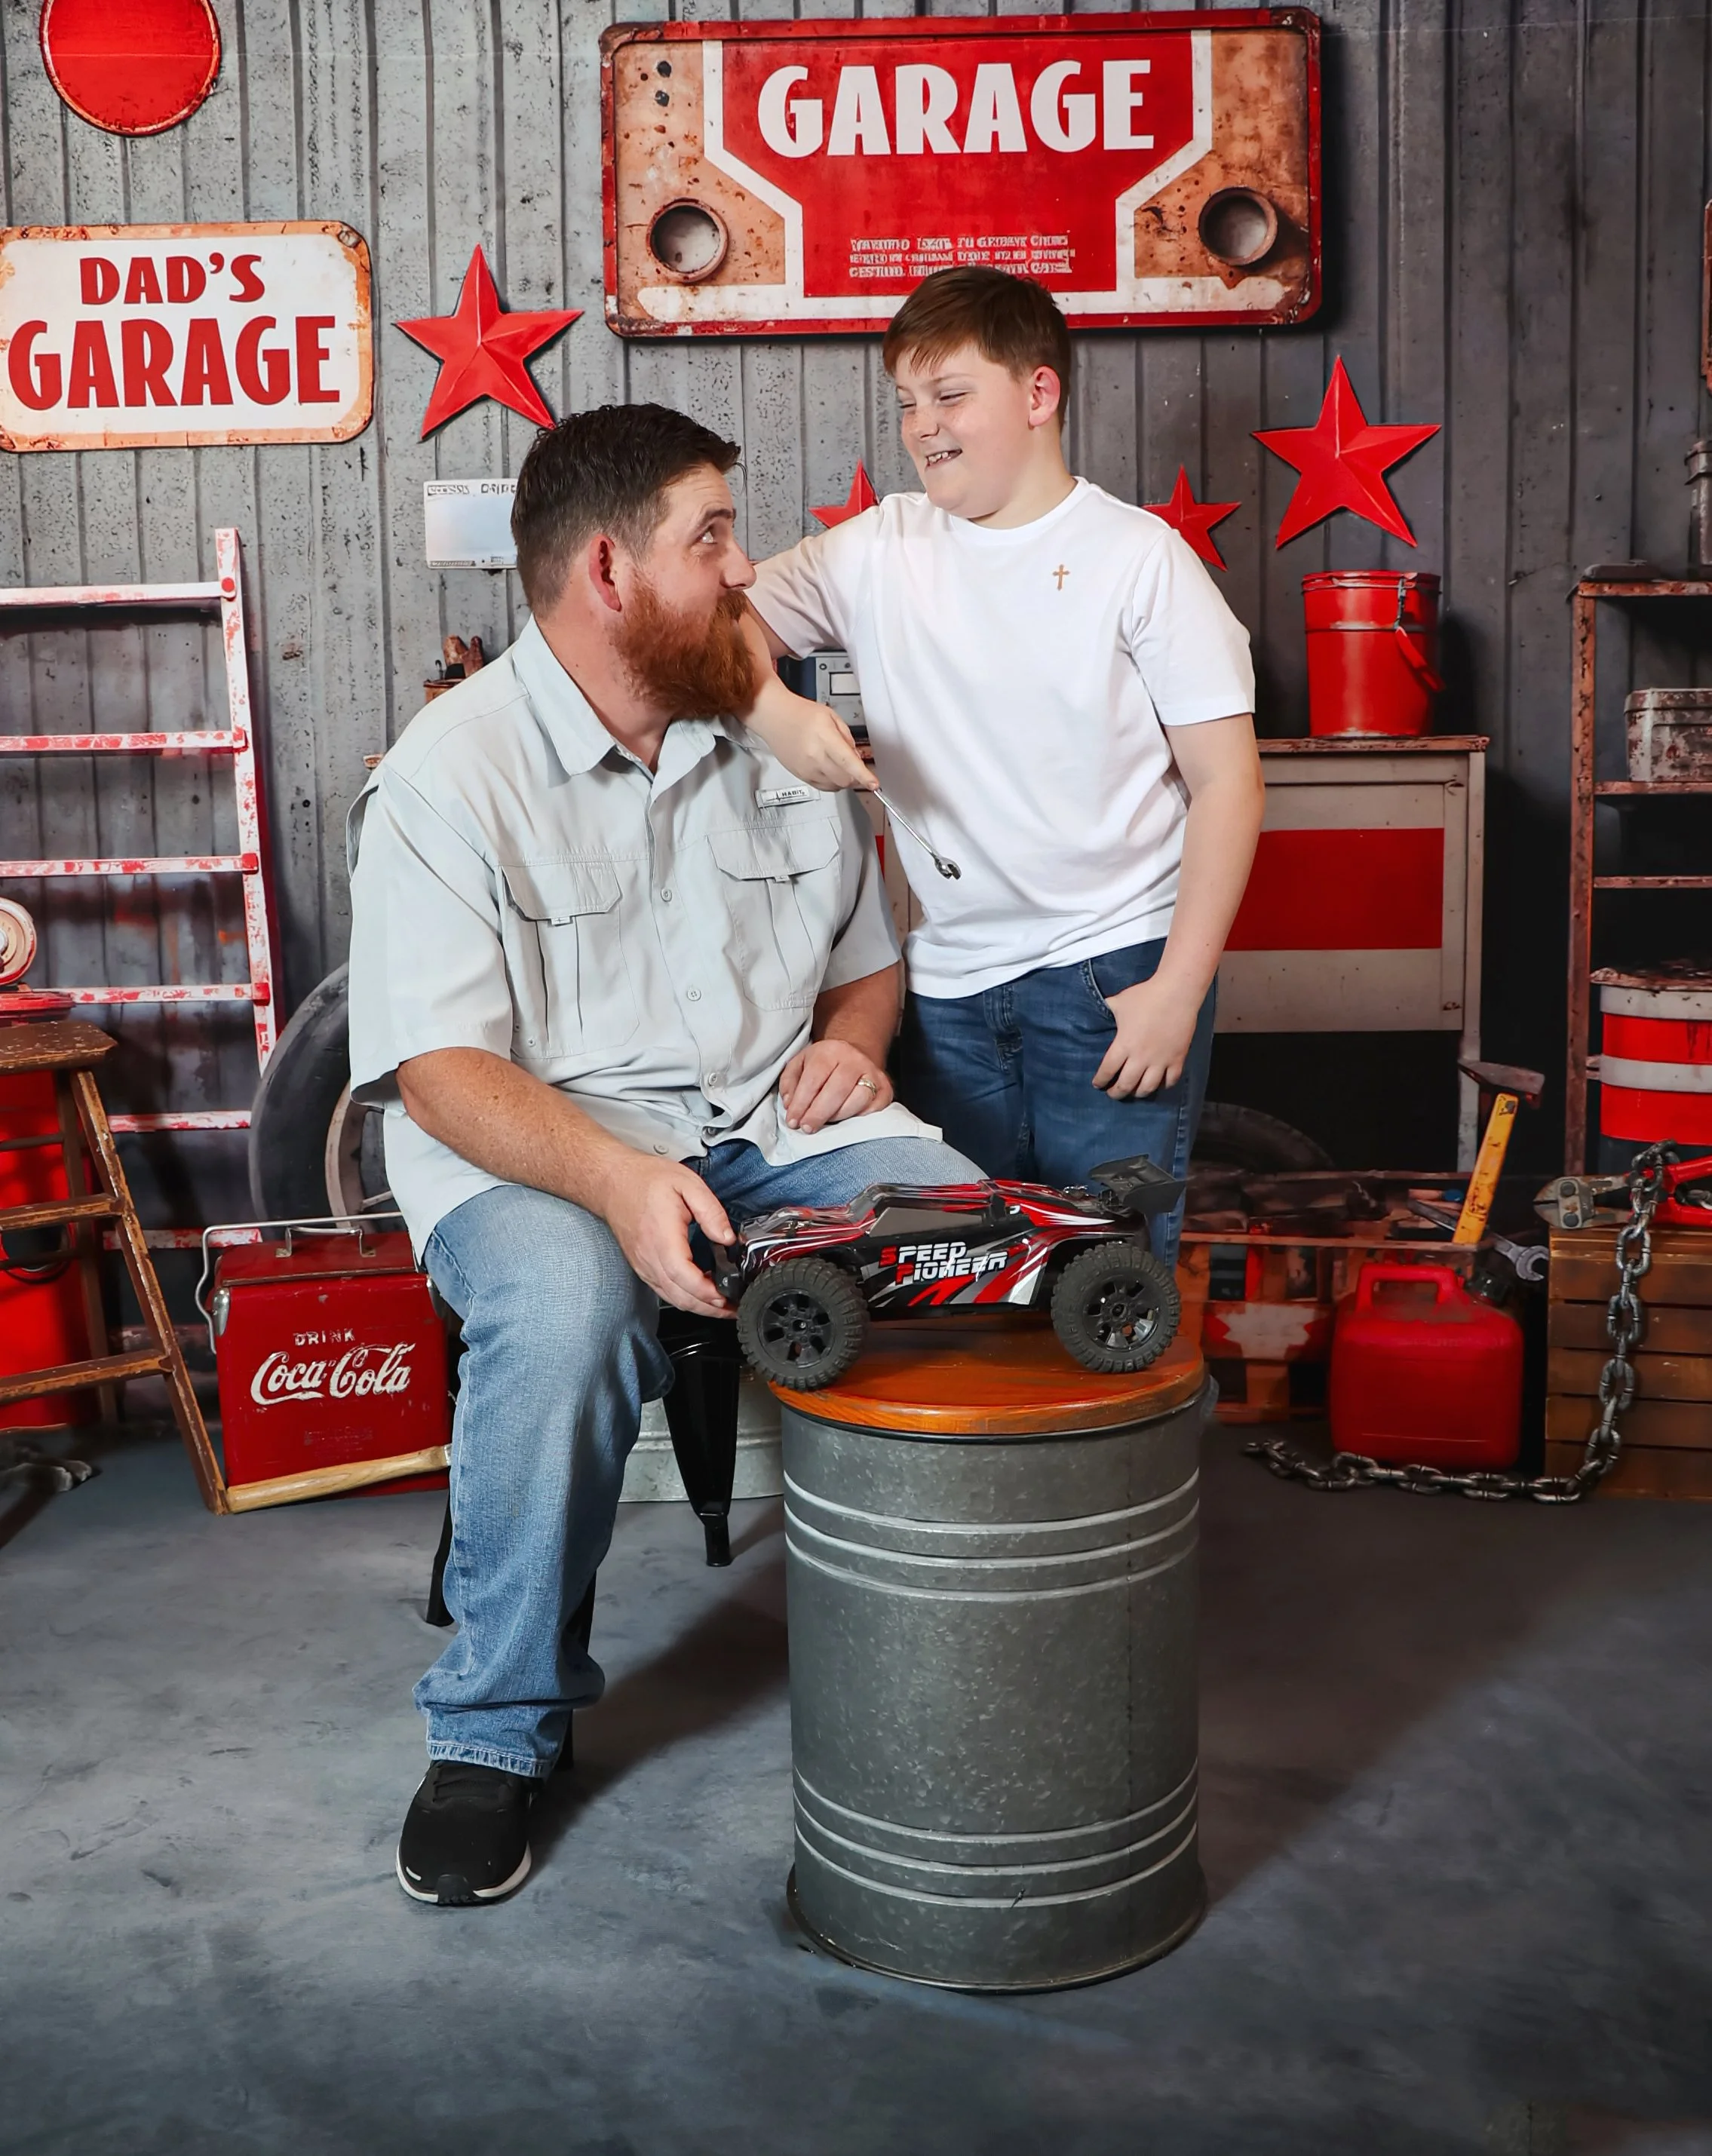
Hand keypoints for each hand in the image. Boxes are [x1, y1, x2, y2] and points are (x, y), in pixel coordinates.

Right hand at [594, 1152, 733, 1316]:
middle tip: (733, 1308)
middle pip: (679, 1296)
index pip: (683, 1276)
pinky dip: (684, 1298)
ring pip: (671, 1297)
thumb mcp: (687, 1183)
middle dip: (709, 1308)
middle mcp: (649, 1257)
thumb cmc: (645, 1180)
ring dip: (698, 1307)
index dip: (706, 1292)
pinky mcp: (642, 1266)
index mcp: (662, 1237)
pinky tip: (699, 1293)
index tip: (726, 1296)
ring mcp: (643, 1264)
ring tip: (722, 1306)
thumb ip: (711, 1211)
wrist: (613, 1181)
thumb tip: (727, 1237)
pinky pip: (663, 1290)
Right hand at [747, 685, 876, 792]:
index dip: (863, 775)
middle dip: (856, 777)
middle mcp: (814, 756)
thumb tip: (856, 758)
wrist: (774, 717)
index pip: (848, 762)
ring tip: (839, 764)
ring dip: (844, 780)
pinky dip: (832, 782)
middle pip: (844, 779)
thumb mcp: (831, 716)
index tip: (873, 784)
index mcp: (824, 737)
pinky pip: (824, 787)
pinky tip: (830, 769)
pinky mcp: (801, 776)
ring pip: (835, 786)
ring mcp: (806, 769)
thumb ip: (847, 737)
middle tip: (856, 766)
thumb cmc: (800, 714)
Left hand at [780, 1039, 893, 1133]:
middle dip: (819, 1113)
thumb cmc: (823, 1065)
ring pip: (859, 1099)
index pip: (814, 1079)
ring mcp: (873, 1074)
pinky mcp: (886, 1089)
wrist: (853, 1056)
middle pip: (837, 1090)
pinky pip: (875, 1108)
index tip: (793, 1121)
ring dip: (839, 1116)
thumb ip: (790, 1082)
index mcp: (830, 1051)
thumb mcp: (800, 1064)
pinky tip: (846, 1120)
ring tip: (826, 1123)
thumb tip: (789, 1104)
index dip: (801, 1103)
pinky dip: (860, 1117)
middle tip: (807, 1128)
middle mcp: (854, 1060)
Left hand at [1093, 976, 1203, 1099]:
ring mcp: (1161, 1060)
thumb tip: (1101, 1006)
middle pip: (1125, 1085)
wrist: (1177, 992)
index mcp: (1123, 1045)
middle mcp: (1140, 1057)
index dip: (1101, 1080)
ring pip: (1147, 1088)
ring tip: (1134, 1091)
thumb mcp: (1119, 1001)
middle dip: (1116, 1092)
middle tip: (1113, 1093)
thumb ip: (1108, 1008)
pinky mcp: (1178, 1059)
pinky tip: (1159, 1083)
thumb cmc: (1146, 996)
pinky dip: (1163, 1085)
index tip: (1097, 1084)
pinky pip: (1170, 1081)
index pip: (1107, 1070)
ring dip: (1138, 1093)